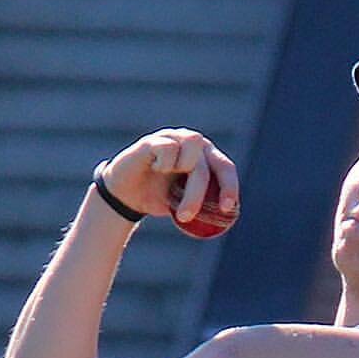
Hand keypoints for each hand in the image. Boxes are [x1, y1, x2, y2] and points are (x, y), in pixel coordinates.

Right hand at [97, 129, 239, 225]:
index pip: (225, 168)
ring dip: (179, 181)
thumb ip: (207, 206)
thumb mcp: (186, 206)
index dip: (230, 187)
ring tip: (168, 191)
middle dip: (199, 194)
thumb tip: (231, 219)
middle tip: (188, 215)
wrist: (126, 195)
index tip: (227, 208)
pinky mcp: (154, 140)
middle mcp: (193, 144)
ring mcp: (174, 138)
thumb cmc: (160, 199)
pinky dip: (163, 165)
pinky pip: (167, 149)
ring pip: (192, 156)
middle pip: (208, 166)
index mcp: (205, 158)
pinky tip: (154, 170)